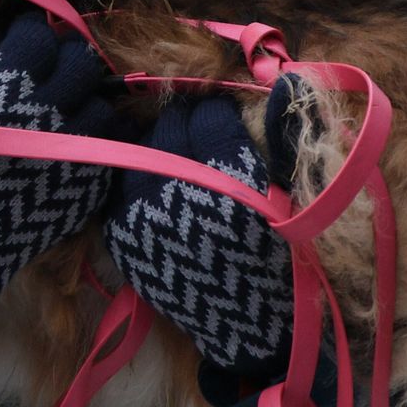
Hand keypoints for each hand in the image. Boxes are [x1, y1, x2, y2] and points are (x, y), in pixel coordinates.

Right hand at [0, 10, 120, 310]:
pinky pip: (110, 149)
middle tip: (42, 80)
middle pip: (82, 60)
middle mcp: (51, 109)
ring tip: (56, 120)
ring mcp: (74, 150)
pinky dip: (93, 145)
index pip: (40, 31)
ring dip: (82, 104)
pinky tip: (65, 152)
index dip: (26, 37)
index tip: (16, 51)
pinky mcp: (88, 188)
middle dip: (63, 63)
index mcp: (9, 80)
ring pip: (102, 105)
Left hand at [105, 93, 291, 374]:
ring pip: (138, 150)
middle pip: (167, 127)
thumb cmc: (278, 257)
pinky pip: (120, 185)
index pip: (206, 114)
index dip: (215, 110)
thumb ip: (274, 134)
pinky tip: (158, 190)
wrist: (247, 325)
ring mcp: (139, 213)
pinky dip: (137, 181)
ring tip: (177, 163)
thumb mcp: (286, 191)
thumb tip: (282, 81)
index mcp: (226, 178)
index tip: (220, 116)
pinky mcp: (120, 234)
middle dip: (185, 124)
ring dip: (157, 149)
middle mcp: (175, 190)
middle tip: (198, 134)